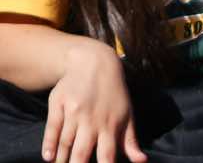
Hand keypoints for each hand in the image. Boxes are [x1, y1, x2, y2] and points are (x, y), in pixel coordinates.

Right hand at [42, 40, 144, 162]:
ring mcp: (74, 112)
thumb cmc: (113, 93)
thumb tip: (142, 161)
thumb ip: (130, 141)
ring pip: (66, 142)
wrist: (94, 62)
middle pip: (82, 152)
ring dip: (62, 159)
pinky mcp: (59, 105)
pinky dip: (49, 144)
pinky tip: (48, 157)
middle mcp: (92, 120)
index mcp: (111, 125)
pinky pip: (52, 128)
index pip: (108, 154)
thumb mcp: (127, 114)